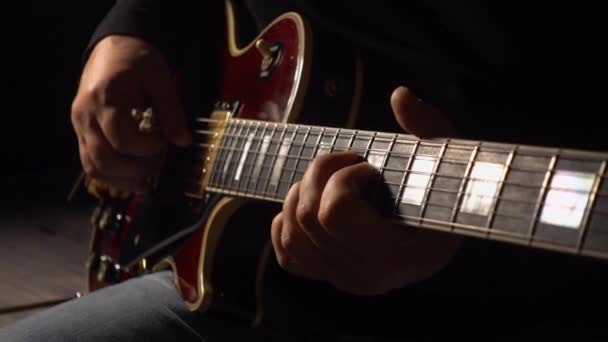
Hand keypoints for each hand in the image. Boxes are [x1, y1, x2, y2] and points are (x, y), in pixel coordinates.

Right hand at [70, 35, 191, 192]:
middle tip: (159, 165)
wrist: (114, 47)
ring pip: (93, 167)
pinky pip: (91, 163)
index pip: (121, 138)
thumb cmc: (138, 60)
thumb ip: (172, 111)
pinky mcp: (82, 133)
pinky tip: (134, 180)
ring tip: (148, 181)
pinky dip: (112, 177)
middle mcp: (85, 115)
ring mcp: (80, 126)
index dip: (146, 148)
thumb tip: (184, 142)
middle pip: (103, 159)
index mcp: (104, 98)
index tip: (165, 141)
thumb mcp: (160, 79)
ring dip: (122, 180)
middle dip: (135, 170)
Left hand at [271, 86, 463, 295]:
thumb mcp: (448, 162)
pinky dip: (287, 224)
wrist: (442, 233)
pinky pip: (286, 254)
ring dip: (303, 193)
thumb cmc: (447, 196)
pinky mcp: (324, 274)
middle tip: (348, 163)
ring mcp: (341, 277)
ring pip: (292, 230)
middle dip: (322, 174)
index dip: (344, 179)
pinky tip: (312, 206)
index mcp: (397, 253)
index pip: (336, 213)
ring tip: (331, 181)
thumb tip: (400, 95)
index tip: (367, 168)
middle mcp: (365, 274)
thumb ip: (428, 128)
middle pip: (309, 215)